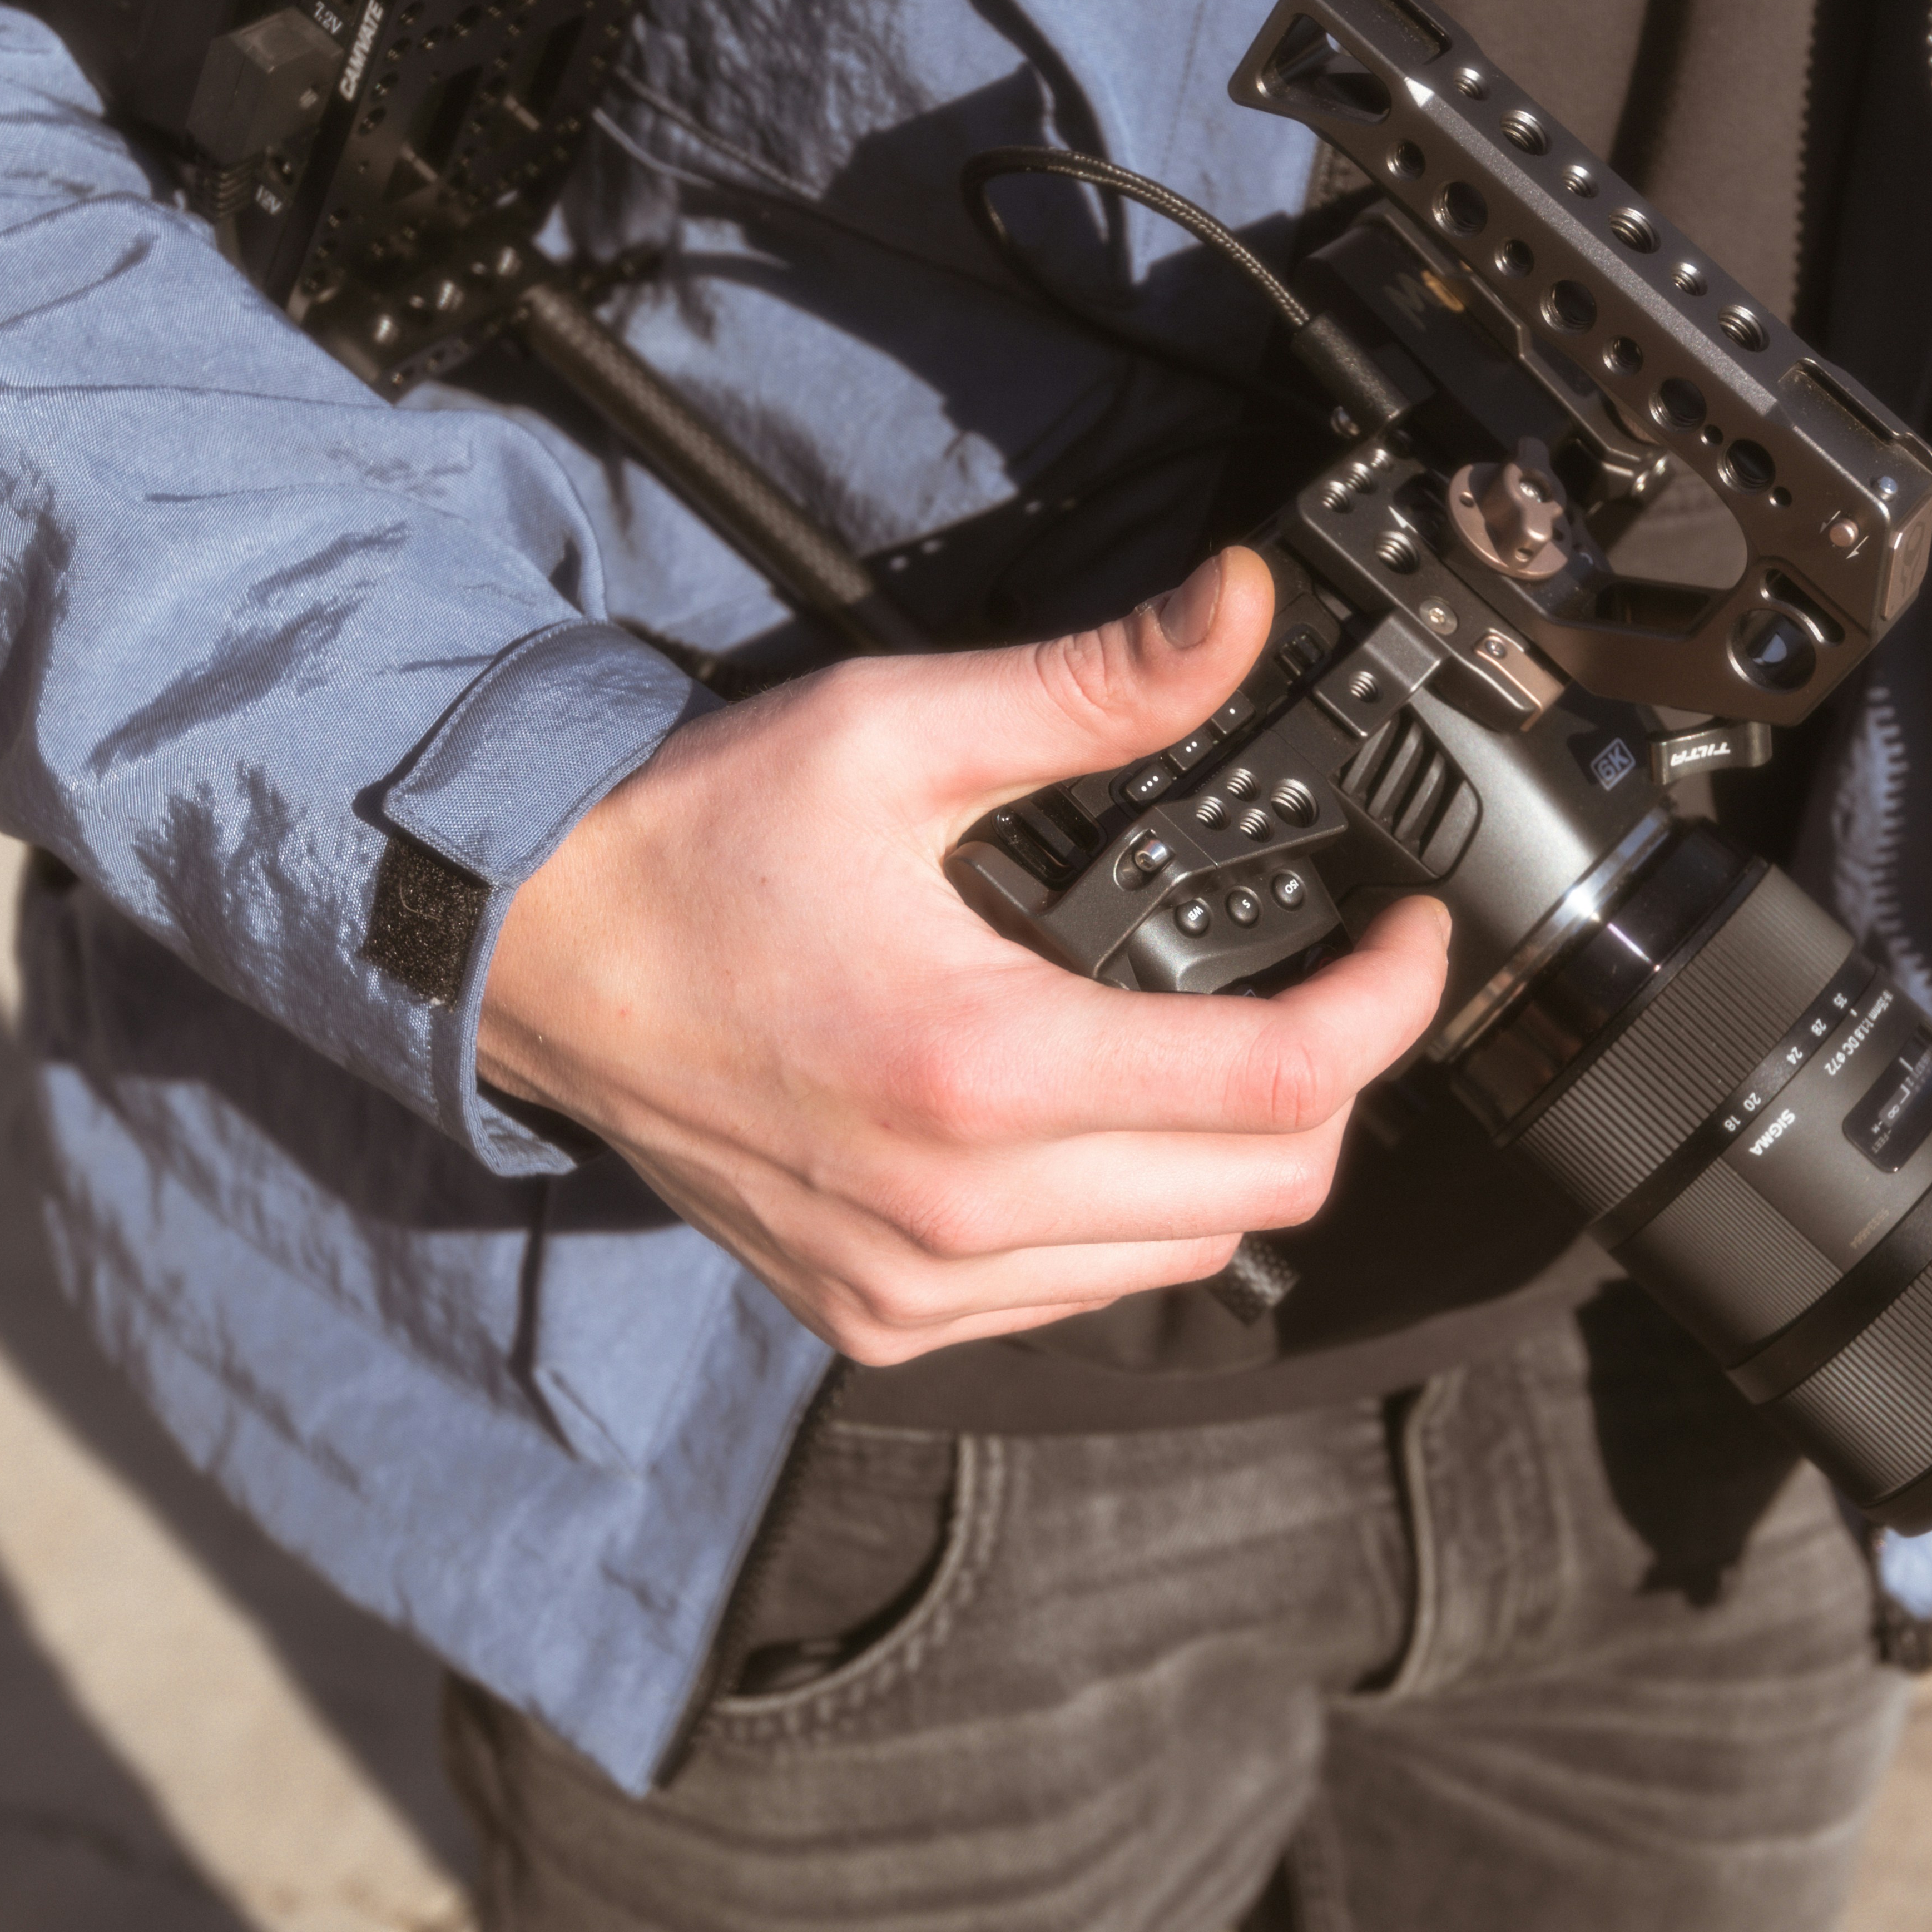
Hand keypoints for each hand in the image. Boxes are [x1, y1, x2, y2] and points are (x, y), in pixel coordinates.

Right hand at [478, 549, 1452, 1363]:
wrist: (526, 959)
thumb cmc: (689, 847)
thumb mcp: (892, 730)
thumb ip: (1093, 687)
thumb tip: (1238, 613)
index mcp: (982, 1068)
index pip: (1281, 1084)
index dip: (1387, 1007)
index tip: (1405, 941)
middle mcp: (957, 1208)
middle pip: (1264, 1191)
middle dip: (1334, 1082)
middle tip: (1328, 984)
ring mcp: (916, 1283)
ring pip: (1184, 1256)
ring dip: (1234, 1157)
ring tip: (1216, 1045)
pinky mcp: (876, 1318)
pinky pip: (1076, 1299)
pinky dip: (1126, 1221)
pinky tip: (1093, 1125)